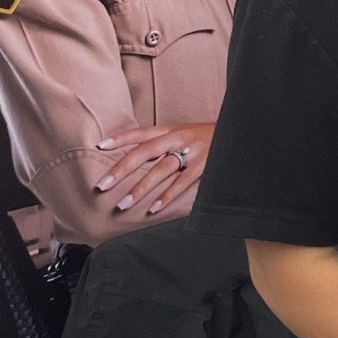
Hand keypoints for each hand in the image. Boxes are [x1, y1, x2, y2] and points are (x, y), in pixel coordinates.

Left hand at [94, 121, 214, 217]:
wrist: (238, 132)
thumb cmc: (207, 137)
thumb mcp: (184, 134)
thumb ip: (163, 143)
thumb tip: (136, 157)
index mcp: (171, 129)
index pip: (141, 132)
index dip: (121, 138)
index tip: (99, 146)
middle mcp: (178, 138)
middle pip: (145, 151)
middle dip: (122, 168)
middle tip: (102, 184)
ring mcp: (192, 152)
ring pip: (161, 170)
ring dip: (140, 188)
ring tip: (123, 204)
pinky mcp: (204, 165)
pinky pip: (183, 182)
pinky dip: (168, 195)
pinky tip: (154, 208)